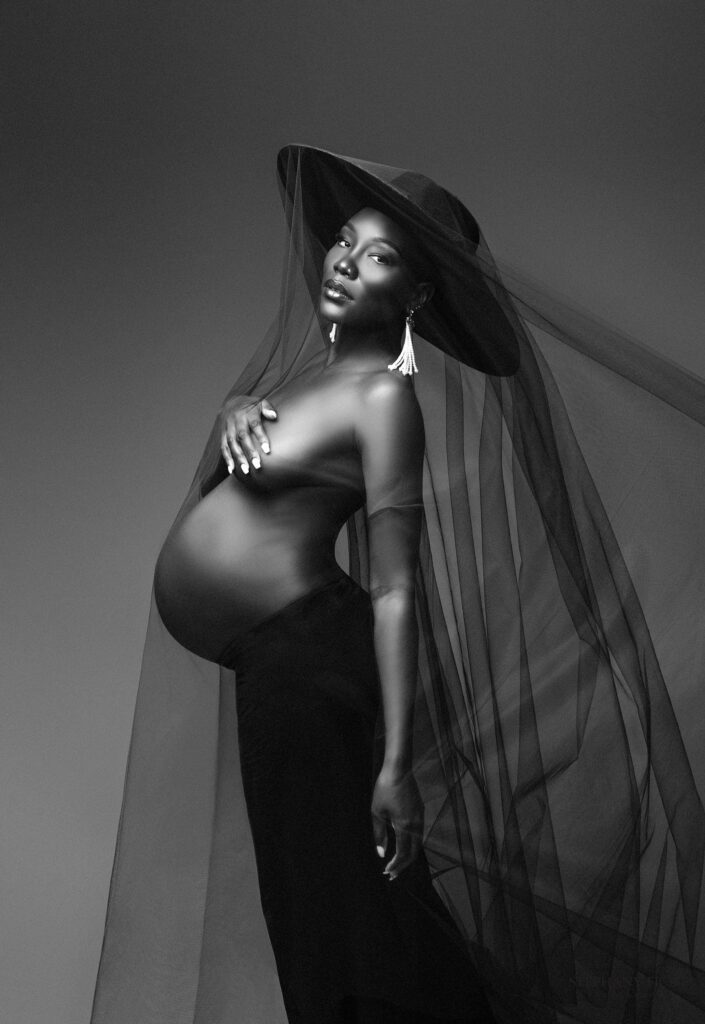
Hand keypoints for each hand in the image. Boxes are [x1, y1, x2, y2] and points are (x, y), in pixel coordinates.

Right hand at [219, 394, 276, 474]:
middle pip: (242, 437)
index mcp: (247, 413)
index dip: (261, 437)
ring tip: (246, 470)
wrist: (231, 402)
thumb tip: (274, 416)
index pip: (255, 425)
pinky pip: (223, 447)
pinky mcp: (222, 434)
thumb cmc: (250, 406)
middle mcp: (236, 420)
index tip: (267, 450)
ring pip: (232, 443)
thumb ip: (268, 409)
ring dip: (238, 458)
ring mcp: (228, 427)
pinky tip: (232, 469)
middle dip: (249, 451)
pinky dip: (227, 458)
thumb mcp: (260, 402)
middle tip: (257, 465)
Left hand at [371, 766, 422, 880]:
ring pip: (418, 843)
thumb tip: (381, 853)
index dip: (396, 866)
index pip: (403, 853)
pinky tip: (403, 845)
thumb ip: (379, 834)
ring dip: (408, 855)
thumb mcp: (377, 812)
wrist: (399, 769)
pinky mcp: (420, 810)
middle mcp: (416, 824)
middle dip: (403, 865)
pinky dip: (411, 844)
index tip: (387, 873)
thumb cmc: (384, 789)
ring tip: (396, 863)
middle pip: (414, 852)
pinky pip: (418, 834)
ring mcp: (420, 817)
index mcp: (405, 826)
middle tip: (392, 874)